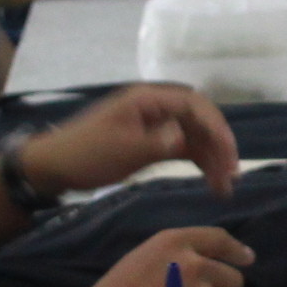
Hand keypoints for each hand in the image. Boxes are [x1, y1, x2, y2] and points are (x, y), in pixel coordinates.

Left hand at [24, 84, 239, 197]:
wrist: (54, 166)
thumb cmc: (87, 154)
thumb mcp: (124, 150)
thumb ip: (160, 142)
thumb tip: (187, 138)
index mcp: (148, 99)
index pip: (195, 105)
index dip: (217, 128)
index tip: (229, 154)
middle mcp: (155, 106)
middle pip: (200, 119)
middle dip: (219, 145)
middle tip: (232, 175)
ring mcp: (154, 123)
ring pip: (194, 135)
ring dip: (211, 157)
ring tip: (224, 187)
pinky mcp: (151, 140)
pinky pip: (183, 146)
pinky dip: (197, 161)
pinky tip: (210, 180)